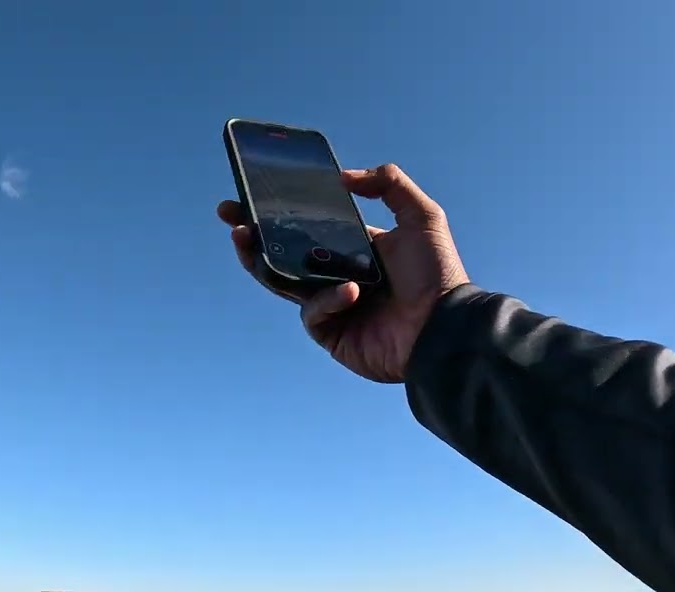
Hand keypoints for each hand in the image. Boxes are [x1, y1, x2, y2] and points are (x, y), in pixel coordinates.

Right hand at [217, 164, 469, 383]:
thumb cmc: (437, 274)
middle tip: (231, 216)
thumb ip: (389, 185)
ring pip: (283, 281)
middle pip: (284, 253)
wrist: (444, 327)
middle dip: (254, 235)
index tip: (254, 196)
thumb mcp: (422, 217)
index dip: (281, 214)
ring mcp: (330, 305)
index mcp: (355, 248)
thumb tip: (345, 175)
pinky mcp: (329, 333)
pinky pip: (312, 311)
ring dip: (261, 261)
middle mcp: (337, 275)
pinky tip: (350, 293)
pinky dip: (327, 299)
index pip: (309, 228)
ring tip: (245, 239)